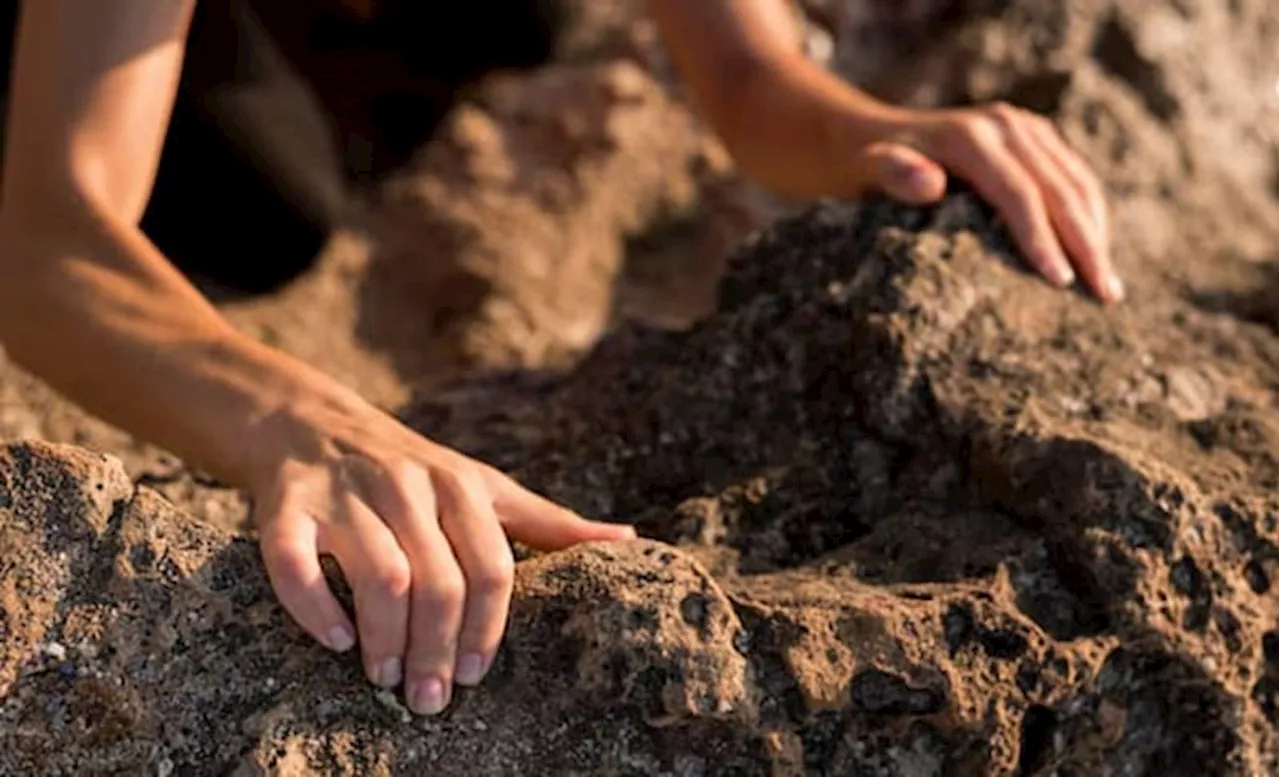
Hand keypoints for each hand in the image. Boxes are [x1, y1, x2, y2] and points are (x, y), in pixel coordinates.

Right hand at [245, 395, 634, 715]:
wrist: (311, 423)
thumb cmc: (415, 470)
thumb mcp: (485, 485)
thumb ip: (549, 521)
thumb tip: (629, 538)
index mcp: (460, 485)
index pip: (492, 566)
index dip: (490, 628)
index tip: (477, 676)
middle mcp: (406, 486)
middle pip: (438, 581)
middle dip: (438, 650)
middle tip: (431, 698)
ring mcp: (346, 495)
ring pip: (380, 575)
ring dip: (386, 639)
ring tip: (386, 678)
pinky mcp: (286, 507)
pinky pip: (295, 564)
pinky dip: (316, 609)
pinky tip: (336, 642)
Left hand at [845, 103, 1121, 302]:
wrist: (875, 136)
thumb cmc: (870, 168)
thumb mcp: (871, 171)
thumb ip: (895, 174)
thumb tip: (930, 183)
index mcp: (971, 137)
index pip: (1020, 193)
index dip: (1043, 238)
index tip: (1061, 283)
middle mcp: (1006, 125)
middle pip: (1060, 189)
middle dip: (1086, 244)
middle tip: (1104, 295)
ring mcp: (1026, 128)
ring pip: (1078, 183)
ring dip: (1098, 234)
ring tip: (1108, 288)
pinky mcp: (1038, 138)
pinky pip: (1075, 178)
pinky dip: (1090, 217)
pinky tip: (1096, 256)